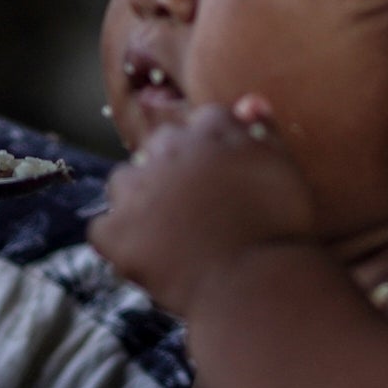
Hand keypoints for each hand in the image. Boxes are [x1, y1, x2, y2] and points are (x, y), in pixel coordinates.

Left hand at [86, 97, 317, 312]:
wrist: (255, 285)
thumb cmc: (280, 229)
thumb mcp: (284, 169)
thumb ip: (263, 131)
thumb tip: (247, 102)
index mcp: (212, 131)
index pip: (203, 122)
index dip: (213, 151)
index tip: (225, 179)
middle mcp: (170, 149)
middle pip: (161, 145)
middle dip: (174, 168)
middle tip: (198, 208)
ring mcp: (139, 190)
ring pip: (124, 181)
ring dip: (139, 198)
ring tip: (168, 231)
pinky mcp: (117, 231)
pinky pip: (103, 229)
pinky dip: (119, 242)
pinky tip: (146, 257)